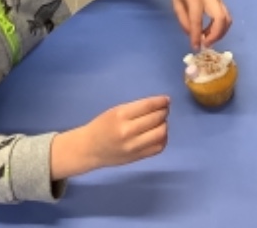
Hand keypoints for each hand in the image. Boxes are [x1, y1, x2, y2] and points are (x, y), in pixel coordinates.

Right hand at [51, 96, 169, 179]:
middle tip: (163, 110)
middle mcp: (128, 131)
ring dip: (164, 125)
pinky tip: (158, 134)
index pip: (148, 106)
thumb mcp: (115, 111)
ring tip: (160, 122)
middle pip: (157, 119)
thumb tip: (159, 105)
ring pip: (161, 133)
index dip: (161, 102)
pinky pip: (158, 147)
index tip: (166, 100)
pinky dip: (163, 139)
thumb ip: (136, 109)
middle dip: (164, 112)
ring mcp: (133, 146)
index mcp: (120, 116)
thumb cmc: (102, 126)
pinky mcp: (137, 157)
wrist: (90, 149)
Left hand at [162, 0, 231, 49]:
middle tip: (206, 44)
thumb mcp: (176, 4)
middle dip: (216, 35)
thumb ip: (184, 20)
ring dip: (220, 33)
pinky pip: (226, 16)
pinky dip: (221, 28)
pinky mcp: (221, 1)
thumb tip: (192, 35)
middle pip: (220, 18)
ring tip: (208, 39)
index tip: (195, 47)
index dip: (196, 35)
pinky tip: (211, 32)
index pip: (197, 20)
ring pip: (227, 18)